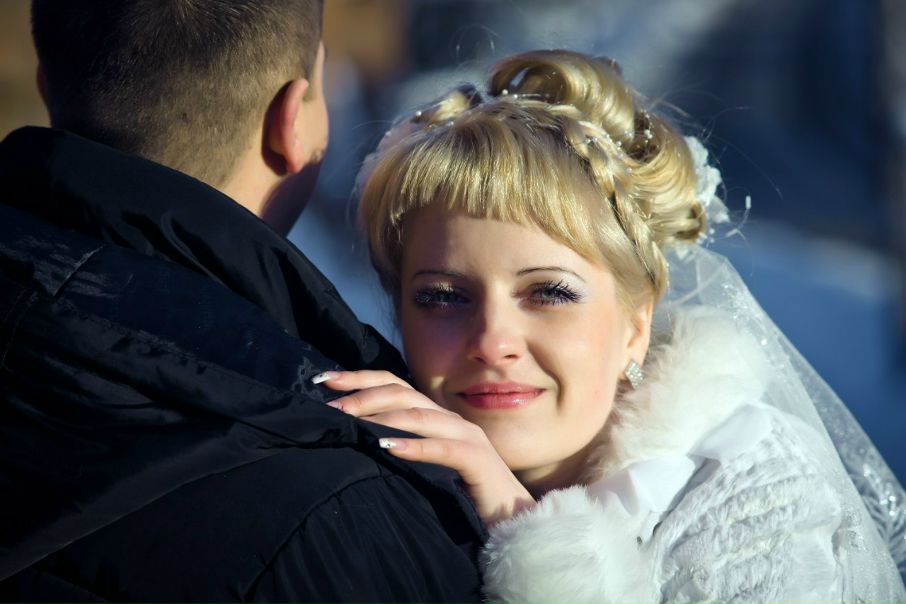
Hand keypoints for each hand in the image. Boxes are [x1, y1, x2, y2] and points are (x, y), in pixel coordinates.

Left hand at [314, 370, 534, 525]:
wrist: (512, 524)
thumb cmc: (462, 498)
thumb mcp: (423, 470)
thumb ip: (399, 452)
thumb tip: (352, 445)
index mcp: (435, 418)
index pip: (393, 386)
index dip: (359, 378)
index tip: (322, 381)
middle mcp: (450, 420)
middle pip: (402, 393)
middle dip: (362, 395)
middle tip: (330, 407)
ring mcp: (466, 437)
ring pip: (420, 415)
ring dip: (381, 417)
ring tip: (350, 423)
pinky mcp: (478, 460)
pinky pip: (443, 448)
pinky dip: (414, 446)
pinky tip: (386, 447)